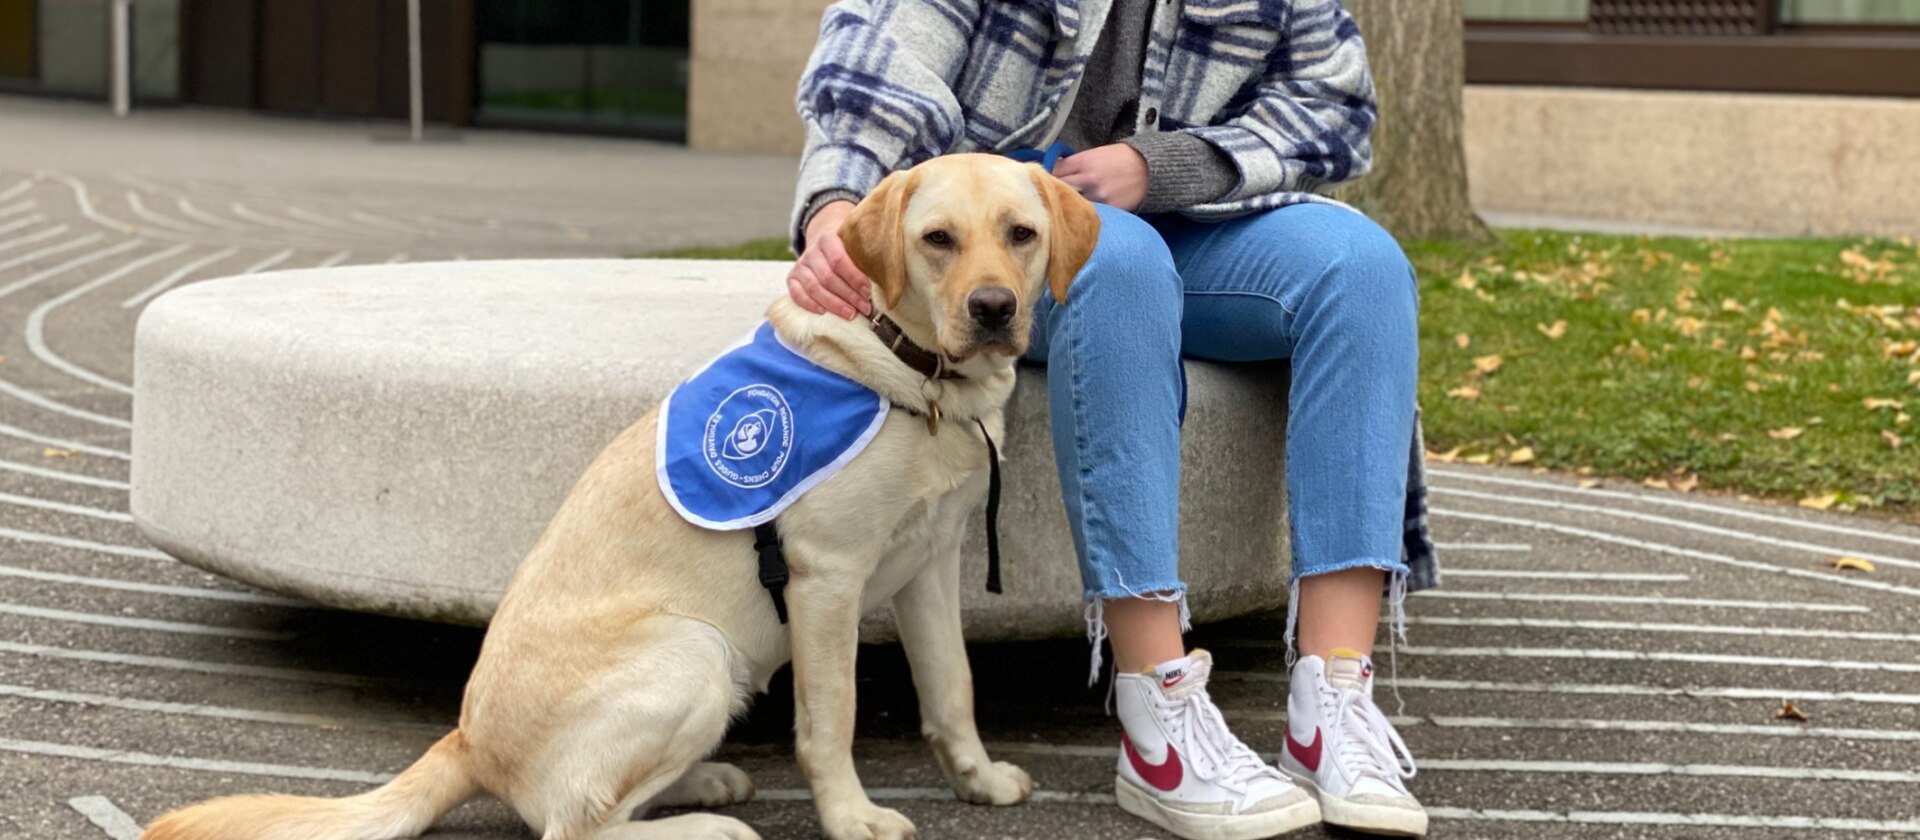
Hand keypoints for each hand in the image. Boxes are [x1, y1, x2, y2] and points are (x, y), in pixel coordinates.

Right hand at [788, 200, 871, 319]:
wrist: (824, 244)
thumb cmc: (847, 249)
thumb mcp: (856, 245)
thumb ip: (867, 256)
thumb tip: (888, 279)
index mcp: (828, 238)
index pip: (839, 260)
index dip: (855, 278)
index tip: (869, 292)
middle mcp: (811, 251)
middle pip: (828, 277)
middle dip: (848, 295)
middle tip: (865, 308)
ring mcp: (800, 265)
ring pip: (814, 287)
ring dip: (833, 303)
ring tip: (851, 314)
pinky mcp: (792, 278)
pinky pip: (796, 294)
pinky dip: (809, 304)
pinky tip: (823, 313)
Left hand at [1052, 143, 1147, 211]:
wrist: (1149, 168)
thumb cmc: (1119, 158)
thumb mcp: (1095, 154)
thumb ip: (1073, 163)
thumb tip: (1052, 171)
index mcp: (1083, 162)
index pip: (1053, 172)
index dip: (1047, 178)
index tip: (1045, 183)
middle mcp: (1089, 180)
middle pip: (1058, 191)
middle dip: (1053, 194)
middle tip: (1050, 198)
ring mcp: (1099, 197)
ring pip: (1072, 206)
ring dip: (1067, 207)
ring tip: (1066, 209)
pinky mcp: (1109, 209)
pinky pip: (1089, 215)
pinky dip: (1084, 215)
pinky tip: (1083, 215)